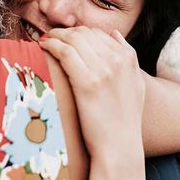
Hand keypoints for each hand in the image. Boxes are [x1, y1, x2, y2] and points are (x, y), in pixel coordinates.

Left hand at [39, 26, 145, 160]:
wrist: (119, 147)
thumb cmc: (125, 119)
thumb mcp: (136, 83)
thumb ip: (129, 57)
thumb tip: (114, 34)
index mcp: (128, 58)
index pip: (99, 33)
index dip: (79, 33)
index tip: (66, 37)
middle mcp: (117, 60)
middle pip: (85, 33)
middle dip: (65, 32)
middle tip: (52, 36)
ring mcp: (103, 70)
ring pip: (74, 39)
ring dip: (56, 36)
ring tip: (45, 40)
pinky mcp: (87, 82)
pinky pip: (66, 52)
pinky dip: (53, 45)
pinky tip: (44, 47)